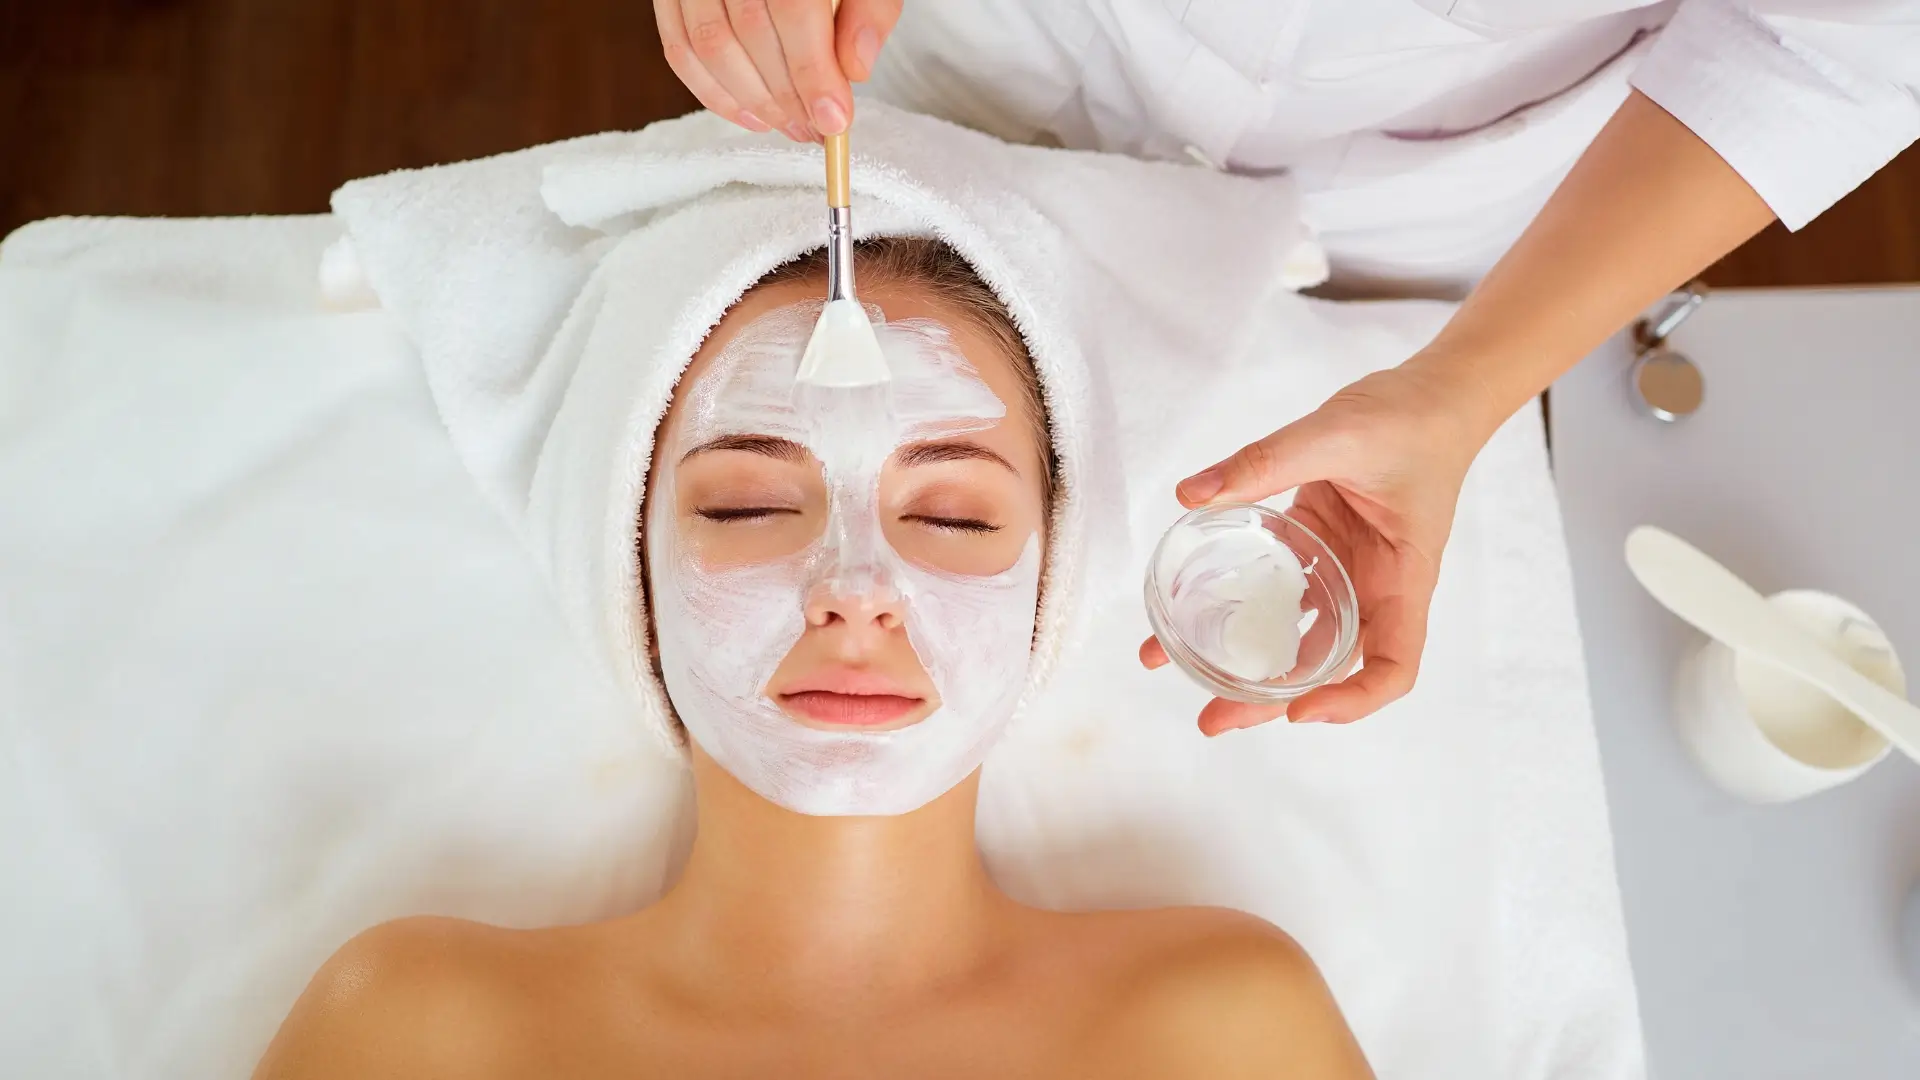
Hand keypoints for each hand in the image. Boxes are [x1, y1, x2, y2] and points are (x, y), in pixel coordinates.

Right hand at [655, 0, 901, 140]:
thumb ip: (869, 9)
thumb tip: (854, 69)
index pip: (792, 8)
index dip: (812, 71)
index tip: (834, 118)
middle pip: (749, 32)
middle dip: (787, 96)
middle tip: (817, 128)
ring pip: (710, 45)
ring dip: (752, 100)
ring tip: (790, 125)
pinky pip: (679, 47)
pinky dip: (712, 91)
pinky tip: (750, 114)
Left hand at [1140, 357, 1505, 734]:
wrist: (1432, 394)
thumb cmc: (1412, 420)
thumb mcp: (1337, 434)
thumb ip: (1265, 461)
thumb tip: (1194, 494)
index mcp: (1402, 578)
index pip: (1394, 666)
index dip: (1351, 701)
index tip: (1299, 710)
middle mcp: (1374, 587)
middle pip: (1329, 666)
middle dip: (1270, 700)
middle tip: (1211, 720)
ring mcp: (1344, 570)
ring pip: (1296, 634)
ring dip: (1244, 659)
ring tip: (1179, 672)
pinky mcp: (1317, 546)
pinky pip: (1277, 589)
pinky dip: (1238, 603)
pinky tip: (1191, 608)